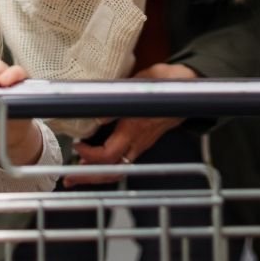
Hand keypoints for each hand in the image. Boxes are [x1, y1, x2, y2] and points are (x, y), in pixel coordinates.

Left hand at [67, 63, 197, 186]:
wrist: (189, 88)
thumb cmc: (166, 82)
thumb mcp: (141, 81)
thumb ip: (119, 94)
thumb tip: (98, 109)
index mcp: (135, 127)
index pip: (110, 154)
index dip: (90, 155)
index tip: (77, 145)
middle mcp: (138, 141)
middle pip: (112, 171)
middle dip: (89, 177)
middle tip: (69, 179)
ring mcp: (141, 144)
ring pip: (118, 170)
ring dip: (96, 175)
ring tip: (76, 176)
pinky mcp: (142, 143)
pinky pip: (123, 161)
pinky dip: (106, 166)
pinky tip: (93, 162)